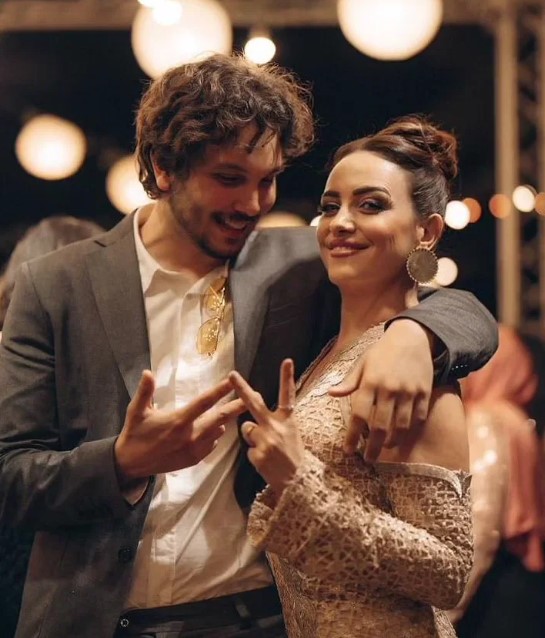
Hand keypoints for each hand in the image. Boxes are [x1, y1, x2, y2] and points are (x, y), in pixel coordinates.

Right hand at [114, 370, 245, 480]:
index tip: (232, 381)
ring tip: (235, 409)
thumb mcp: (136, 411)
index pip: (204, 402)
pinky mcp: (194, 460)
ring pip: (218, 432)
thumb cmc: (134, 434)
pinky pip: (211, 445)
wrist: (131, 464)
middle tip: (255, 396)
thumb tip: (147, 372)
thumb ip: (145, 392)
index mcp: (178, 421)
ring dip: (225, 421)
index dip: (219, 391)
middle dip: (237, 407)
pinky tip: (215, 429)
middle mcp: (190, 436)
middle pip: (220, 418)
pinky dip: (215, 436)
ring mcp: (194, 450)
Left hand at [229, 359, 304, 494]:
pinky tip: (265, 461)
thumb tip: (256, 398)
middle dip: (241, 388)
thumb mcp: (291, 432)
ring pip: (246, 429)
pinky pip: (248, 449)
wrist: (298, 482)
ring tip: (267, 449)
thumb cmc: (293, 455)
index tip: (287, 360)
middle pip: (254, 404)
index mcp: (287, 420)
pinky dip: (254, 454)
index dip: (287, 377)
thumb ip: (275, 417)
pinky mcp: (257, 455)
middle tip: (231, 374)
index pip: (288, 395)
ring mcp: (265, 441)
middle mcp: (276, 427)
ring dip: (252, 436)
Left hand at [330, 320, 432, 461]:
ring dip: (392, 441)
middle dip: (373, 447)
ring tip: (385, 448)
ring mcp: (409, 391)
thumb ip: (349, 381)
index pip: (359, 415)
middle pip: (380, 426)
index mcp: (370, 382)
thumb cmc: (382, 352)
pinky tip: (402, 435)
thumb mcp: (362, 363)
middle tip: (368, 460)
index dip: (352, 436)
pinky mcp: (424, 392)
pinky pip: (418, 418)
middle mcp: (389, 388)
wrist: (413, 337)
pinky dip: (410, 430)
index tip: (348, 451)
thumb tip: (331, 393)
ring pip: (401, 426)